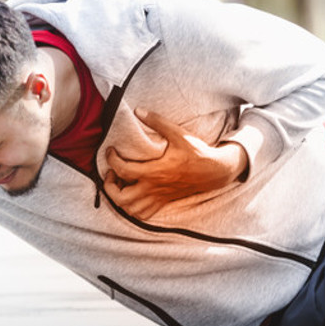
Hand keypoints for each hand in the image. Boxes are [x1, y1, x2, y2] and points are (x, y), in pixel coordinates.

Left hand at [104, 109, 248, 218]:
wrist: (214, 171)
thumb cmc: (196, 152)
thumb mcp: (178, 133)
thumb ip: (157, 122)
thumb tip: (139, 111)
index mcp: (155, 171)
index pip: (123, 170)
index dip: (111, 160)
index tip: (111, 151)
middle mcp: (154, 188)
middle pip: (122, 198)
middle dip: (109, 187)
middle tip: (111, 173)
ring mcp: (158, 197)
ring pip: (131, 209)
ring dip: (119, 199)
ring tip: (119, 184)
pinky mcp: (163, 201)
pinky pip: (143, 214)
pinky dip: (132, 209)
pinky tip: (131, 195)